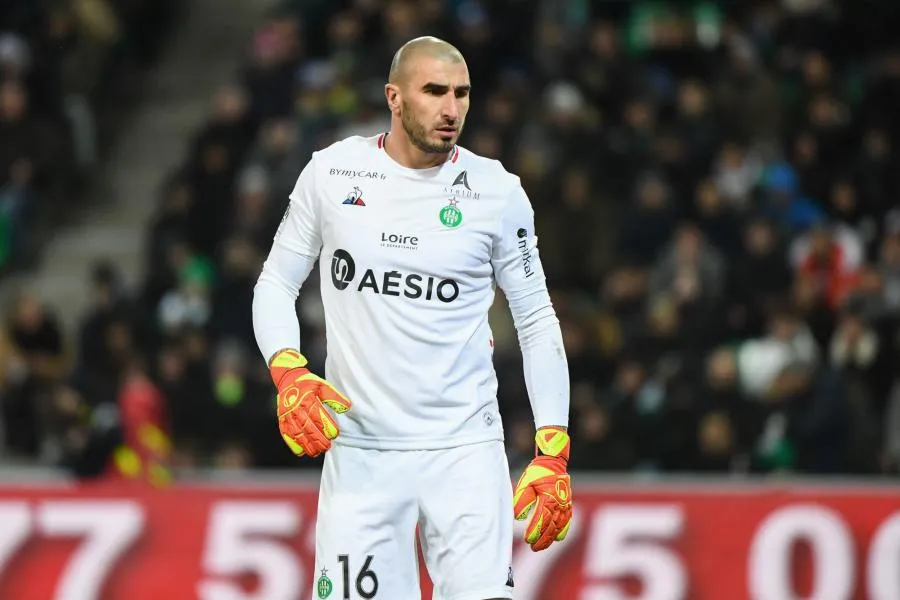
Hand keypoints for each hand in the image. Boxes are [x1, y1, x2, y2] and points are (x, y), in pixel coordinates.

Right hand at [269, 349, 351, 457]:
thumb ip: (335, 397)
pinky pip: (286, 434)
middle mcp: (297, 409)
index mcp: (308, 399)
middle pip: (308, 428)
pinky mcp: (282, 419)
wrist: (288, 378)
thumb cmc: (307, 383)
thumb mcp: (323, 385)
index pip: (319, 416)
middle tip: (327, 447)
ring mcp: (288, 415)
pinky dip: (293, 444)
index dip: (327, 427)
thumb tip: (347, 408)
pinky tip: (301, 452)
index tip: (335, 435)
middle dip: (318, 439)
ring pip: (298, 433)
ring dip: (307, 445)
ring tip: (316, 452)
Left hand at [513, 426, 572, 551]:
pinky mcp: (568, 504)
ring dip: (551, 538)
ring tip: (541, 547)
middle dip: (542, 539)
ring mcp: (565, 505)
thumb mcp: (525, 483)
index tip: (527, 540)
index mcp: (549, 498)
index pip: (542, 519)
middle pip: (552, 527)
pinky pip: (567, 521)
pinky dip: (562, 531)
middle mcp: (559, 503)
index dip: (535, 531)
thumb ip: (521, 500)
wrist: (553, 462)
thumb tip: (518, 517)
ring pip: (560, 526)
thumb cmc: (537, 472)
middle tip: (533, 548)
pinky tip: (557, 538)